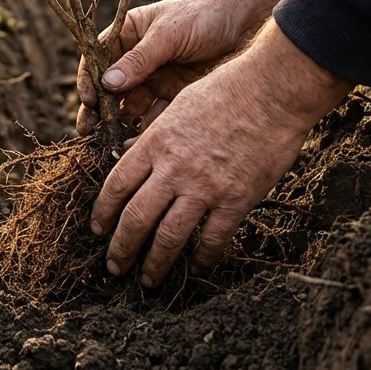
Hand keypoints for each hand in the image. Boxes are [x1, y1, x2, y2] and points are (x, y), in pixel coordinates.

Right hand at [77, 0, 298, 133]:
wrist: (248, 25)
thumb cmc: (205, 16)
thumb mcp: (170, 33)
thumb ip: (140, 59)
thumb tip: (107, 83)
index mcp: (128, 34)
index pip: (97, 58)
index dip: (89, 79)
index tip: (89, 100)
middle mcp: (136, 59)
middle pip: (109, 87)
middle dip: (98, 109)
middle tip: (88, 130)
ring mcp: (154, 79)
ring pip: (128, 105)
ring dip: (118, 123)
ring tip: (110, 141)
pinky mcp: (172, 97)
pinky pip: (153, 116)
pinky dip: (145, 131)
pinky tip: (138, 145)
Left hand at [89, 22, 352, 286]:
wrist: (272, 89)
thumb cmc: (226, 89)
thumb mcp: (177, 106)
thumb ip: (158, 138)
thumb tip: (139, 161)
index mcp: (155, 142)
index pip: (116, 185)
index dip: (103, 212)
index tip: (98, 229)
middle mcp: (174, 168)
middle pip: (136, 218)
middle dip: (121, 248)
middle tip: (113, 267)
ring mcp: (205, 186)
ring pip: (169, 236)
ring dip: (154, 264)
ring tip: (147, 280)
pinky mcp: (236, 199)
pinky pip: (213, 239)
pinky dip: (202, 259)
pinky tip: (196, 268)